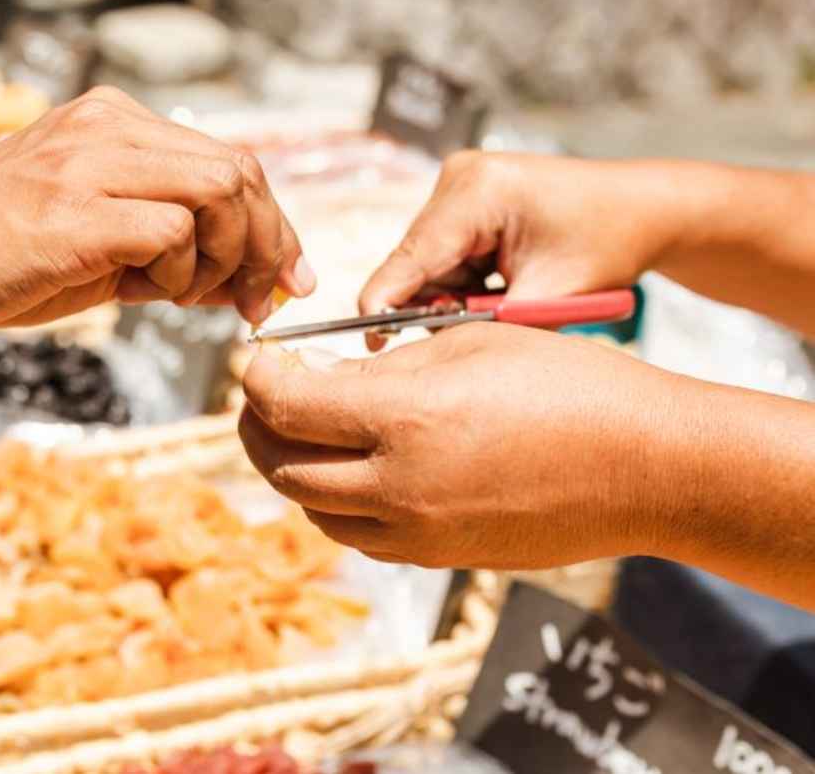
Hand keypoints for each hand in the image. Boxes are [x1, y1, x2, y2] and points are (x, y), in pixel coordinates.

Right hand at [0, 87, 317, 340]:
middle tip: (265, 300)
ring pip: (220, 191)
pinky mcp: (73, 210)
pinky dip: (180, 276)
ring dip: (227, 259)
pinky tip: (144, 294)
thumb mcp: (86, 242)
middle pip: (239, 169)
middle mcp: (105, 126)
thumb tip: (240, 279)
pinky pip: (173, 234)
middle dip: (270, 242)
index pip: (227, 158)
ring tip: (189, 298)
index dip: (271, 221)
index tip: (285, 276)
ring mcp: (88, 161)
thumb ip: (159, 247)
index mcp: (109, 121)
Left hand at [238, 323, 691, 569]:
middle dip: (256, 426)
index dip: (256, 379)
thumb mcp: (467, 344)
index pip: (285, 405)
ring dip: (291, 468)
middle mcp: (398, 484)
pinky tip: (347, 468)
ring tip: (299, 431)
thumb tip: (321, 376)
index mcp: (403, 418)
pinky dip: (334, 503)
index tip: (255, 358)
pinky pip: (359, 536)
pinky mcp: (439, 559)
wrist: (647, 467)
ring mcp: (418, 533)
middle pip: (281, 466)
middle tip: (262, 395)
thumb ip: (382, 366)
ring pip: (313, 510)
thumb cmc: (569, 386)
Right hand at [360, 151, 683, 350]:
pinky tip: (499, 287)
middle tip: (471, 331)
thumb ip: (485, 321)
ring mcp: (460, 185)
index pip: (414, 255)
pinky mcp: (466, 198)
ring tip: (505, 302)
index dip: (386, 301)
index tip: (368, 341)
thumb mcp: (550, 292)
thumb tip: (433, 349)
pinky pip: (445, 253)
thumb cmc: (610, 241)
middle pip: (416, 260)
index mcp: (479, 190)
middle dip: (433, 302)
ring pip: (429, 261)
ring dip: (453, 293)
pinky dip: (464, 280)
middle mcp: (460, 178)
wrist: (645, 208)